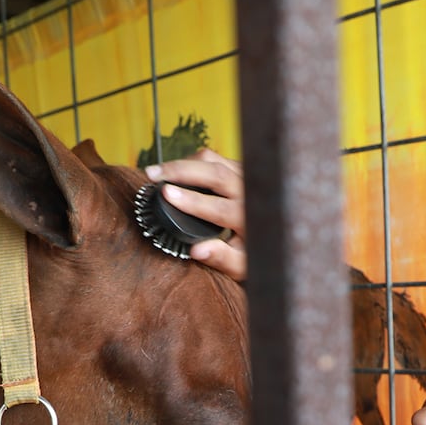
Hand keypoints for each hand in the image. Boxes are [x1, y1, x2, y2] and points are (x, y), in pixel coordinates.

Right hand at [145, 149, 246, 280]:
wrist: (273, 234)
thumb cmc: (253, 254)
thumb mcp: (241, 265)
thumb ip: (221, 258)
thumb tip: (197, 250)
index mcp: (250, 218)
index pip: (219, 207)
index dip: (191, 200)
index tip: (165, 194)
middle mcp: (251, 191)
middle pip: (215, 172)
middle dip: (180, 170)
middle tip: (152, 174)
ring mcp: (246, 175)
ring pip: (212, 160)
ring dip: (183, 163)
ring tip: (158, 172)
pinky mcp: (240, 168)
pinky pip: (214, 159)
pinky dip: (192, 162)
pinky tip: (175, 172)